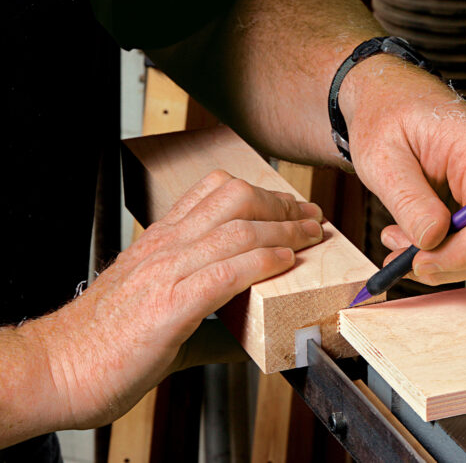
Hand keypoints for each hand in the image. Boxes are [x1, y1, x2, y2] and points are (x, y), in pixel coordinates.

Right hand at [32, 170, 322, 428]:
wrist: (56, 368)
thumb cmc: (102, 345)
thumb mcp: (159, 316)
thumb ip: (207, 322)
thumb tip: (245, 338)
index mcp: (159, 242)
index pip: (213, 192)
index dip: (260, 193)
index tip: (289, 206)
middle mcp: (165, 246)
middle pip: (234, 199)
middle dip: (280, 204)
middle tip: (310, 216)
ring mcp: (166, 271)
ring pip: (237, 228)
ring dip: (284, 229)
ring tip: (312, 235)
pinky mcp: (170, 305)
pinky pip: (227, 270)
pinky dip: (263, 262)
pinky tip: (286, 262)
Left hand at [343, 56, 465, 284]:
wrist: (390, 100)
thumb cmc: (388, 115)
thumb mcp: (384, 157)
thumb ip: (409, 200)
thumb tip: (432, 240)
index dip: (462, 251)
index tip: (421, 262)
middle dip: (447, 260)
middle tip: (402, 260)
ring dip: (442, 259)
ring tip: (399, 243)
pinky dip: (444, 251)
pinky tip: (412, 240)